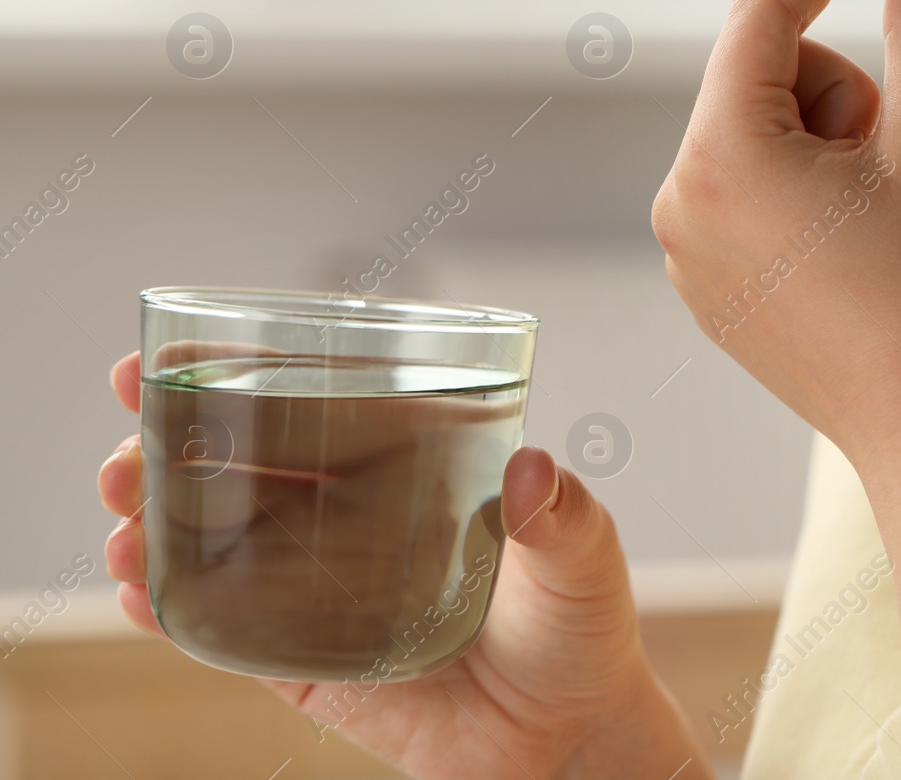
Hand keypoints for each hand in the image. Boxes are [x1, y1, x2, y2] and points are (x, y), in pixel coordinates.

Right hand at [101, 350, 711, 779]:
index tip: (171, 356)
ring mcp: (324, 592)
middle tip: (128, 450)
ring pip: (220, 543)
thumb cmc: (581, 629)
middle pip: (245, 469)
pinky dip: (175, 610)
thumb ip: (563, 514)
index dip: (241, 377)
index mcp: (411, 472)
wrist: (568, 739)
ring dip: (156, 523)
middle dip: (171, 448)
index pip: (316, 407)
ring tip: (120, 516)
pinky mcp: (310, 664)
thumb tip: (533, 470)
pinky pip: (229, 633)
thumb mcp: (585, 557)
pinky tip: (137, 592)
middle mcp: (357, 522)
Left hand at [651, 0, 900, 474]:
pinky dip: (812, 188)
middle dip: (843, 89)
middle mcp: (681, 203)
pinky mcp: (713, 288)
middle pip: (765, 77)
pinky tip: (863, 248)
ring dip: (834, 142)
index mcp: (723, 159)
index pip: (764, 16)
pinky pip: (756, 193)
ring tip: (887, 214)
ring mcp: (690, 254)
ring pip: (763, 135)